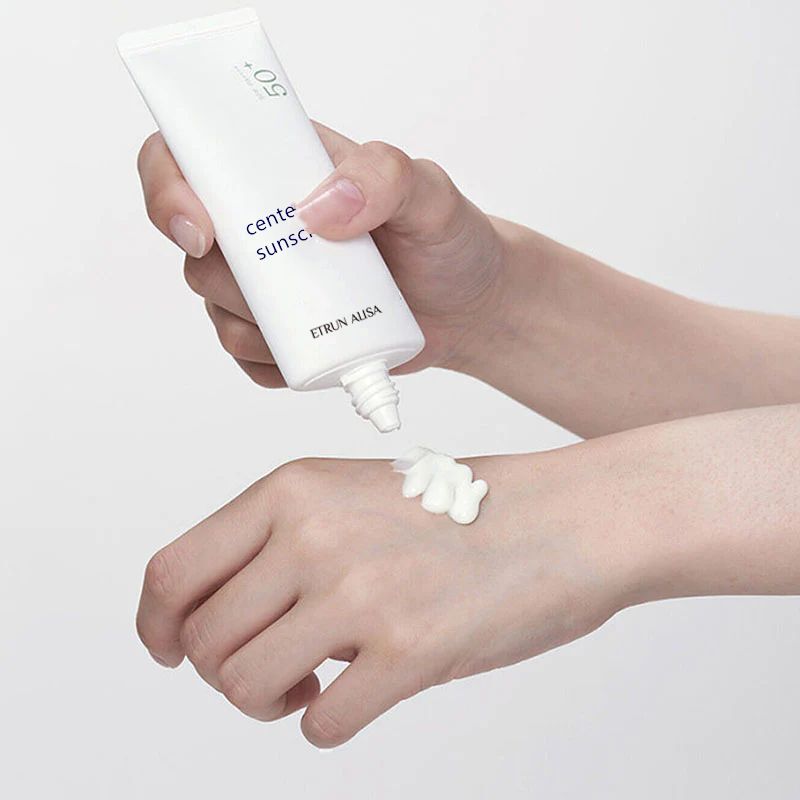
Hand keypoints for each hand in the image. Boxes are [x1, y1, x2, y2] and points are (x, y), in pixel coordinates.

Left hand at [135, 450, 641, 746]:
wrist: (559, 519)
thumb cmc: (459, 507)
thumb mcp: (349, 493)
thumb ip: (280, 541)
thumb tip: (222, 616)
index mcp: (291, 488)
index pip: (173, 572)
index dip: (156, 626)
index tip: (170, 649)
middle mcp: (314, 535)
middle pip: (204, 641)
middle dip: (225, 672)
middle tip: (274, 669)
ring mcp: (360, 593)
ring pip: (244, 686)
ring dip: (271, 701)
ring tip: (313, 683)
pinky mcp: (408, 652)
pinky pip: (320, 727)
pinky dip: (327, 724)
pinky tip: (358, 695)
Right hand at [137, 123, 510, 387]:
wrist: (469, 309)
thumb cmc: (449, 242)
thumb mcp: (431, 193)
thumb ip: (386, 176)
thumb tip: (318, 209)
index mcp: (282, 168)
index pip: (188, 157)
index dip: (168, 188)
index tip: (202, 230)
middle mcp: (263, 224)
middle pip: (194, 248)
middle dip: (231, 277)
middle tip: (298, 284)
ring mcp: (269, 283)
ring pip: (216, 307)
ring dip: (256, 324)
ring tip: (323, 319)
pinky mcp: (282, 332)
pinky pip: (247, 356)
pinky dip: (275, 363)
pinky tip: (319, 353)